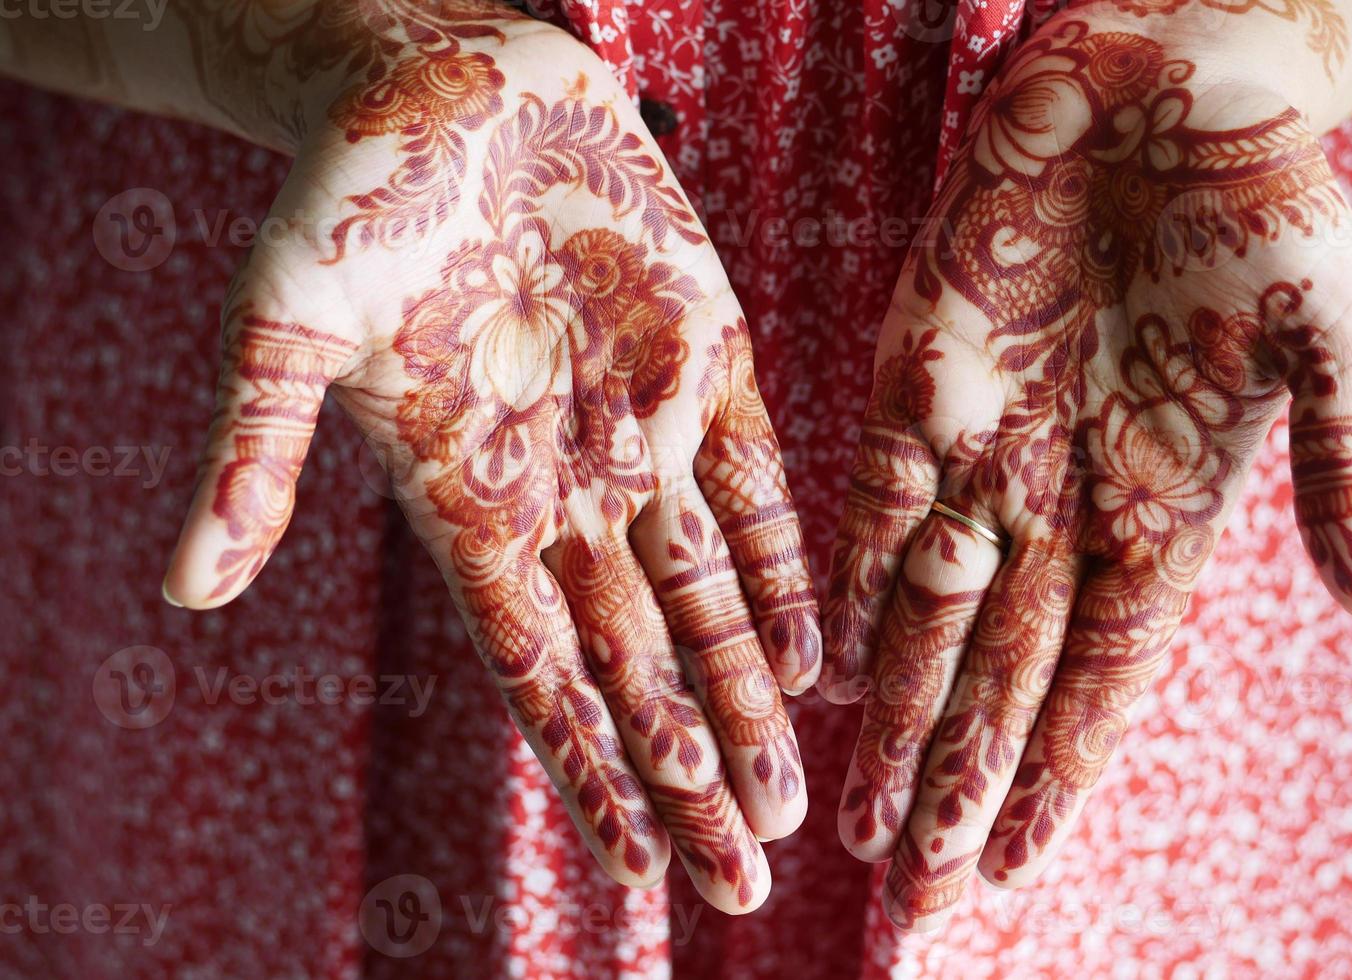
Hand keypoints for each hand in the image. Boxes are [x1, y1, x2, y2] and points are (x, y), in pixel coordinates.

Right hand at [157, 9, 817, 912]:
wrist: (444, 77)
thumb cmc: (352, 190)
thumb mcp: (285, 319)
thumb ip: (252, 452)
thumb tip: (186, 589)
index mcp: (470, 501)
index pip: (539, 673)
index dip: (590, 773)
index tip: (639, 877)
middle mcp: (566, 488)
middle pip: (639, 665)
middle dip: (690, 772)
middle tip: (744, 885)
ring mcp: (644, 429)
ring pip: (710, 599)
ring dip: (750, 700)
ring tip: (785, 806)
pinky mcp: (707, 358)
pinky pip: (760, 488)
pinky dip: (786, 571)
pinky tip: (813, 656)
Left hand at [820, 2, 1351, 929]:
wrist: (1174, 72)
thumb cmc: (1269, 193)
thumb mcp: (1331, 339)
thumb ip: (1335, 474)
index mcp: (1160, 502)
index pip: (1102, 675)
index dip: (1056, 770)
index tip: (1012, 866)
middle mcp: (1061, 491)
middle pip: (1004, 671)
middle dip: (959, 779)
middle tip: (915, 896)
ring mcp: (986, 436)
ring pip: (929, 609)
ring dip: (898, 715)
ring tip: (864, 823)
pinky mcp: (918, 368)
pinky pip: (873, 498)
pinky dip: (850, 583)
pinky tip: (828, 668)